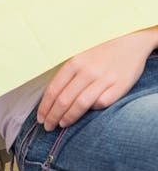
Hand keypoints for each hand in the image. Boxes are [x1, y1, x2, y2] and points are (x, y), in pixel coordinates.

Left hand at [37, 26, 157, 130]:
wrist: (130, 43)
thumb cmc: (101, 54)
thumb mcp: (81, 58)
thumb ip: (69, 76)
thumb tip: (53, 100)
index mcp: (74, 63)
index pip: (54, 89)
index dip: (45, 106)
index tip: (40, 118)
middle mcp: (87, 70)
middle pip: (64, 99)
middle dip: (53, 115)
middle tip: (47, 127)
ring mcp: (103, 78)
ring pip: (80, 104)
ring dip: (68, 118)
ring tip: (61, 125)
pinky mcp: (119, 86)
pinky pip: (102, 103)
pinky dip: (93, 111)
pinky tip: (87, 116)